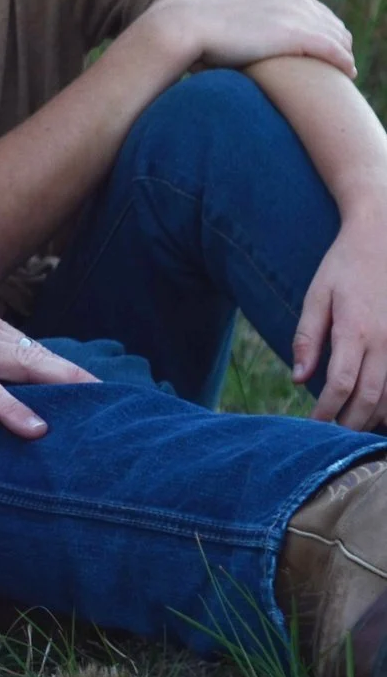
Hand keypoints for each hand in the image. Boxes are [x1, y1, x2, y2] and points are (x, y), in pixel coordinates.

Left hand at [0, 256, 94, 483]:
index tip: (40, 431)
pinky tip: (67, 374)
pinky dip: (45, 354)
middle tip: (105, 404)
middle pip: (20, 359)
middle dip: (63, 379)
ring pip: (27, 344)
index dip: (9, 409)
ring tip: (101, 392)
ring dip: (63, 366)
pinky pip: (17, 335)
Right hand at [155, 0, 354, 76]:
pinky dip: (343, 60)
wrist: (184, 22)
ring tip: (346, 66)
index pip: (304, 2)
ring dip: (343, 49)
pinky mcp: (296, 34)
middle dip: (334, 35)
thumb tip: (215, 23)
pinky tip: (348, 71)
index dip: (315, 21)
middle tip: (338, 56)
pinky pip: (332, 49)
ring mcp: (292, 12)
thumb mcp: (210, 6)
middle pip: (324, 16)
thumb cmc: (188, 23)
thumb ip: (224, 9)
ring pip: (334, 32)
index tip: (318, 38)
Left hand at [296, 212, 386, 429]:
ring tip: (352, 429)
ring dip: (374, 416)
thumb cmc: (344, 266)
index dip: (327, 411)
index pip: (341, 384)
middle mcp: (386, 341)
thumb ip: (307, 337)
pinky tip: (379, 412)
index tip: (311, 426)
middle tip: (331, 438)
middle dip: (351, 422)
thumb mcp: (317, 295)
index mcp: (355, 330)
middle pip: (370, 397)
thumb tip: (298, 379)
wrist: (383, 239)